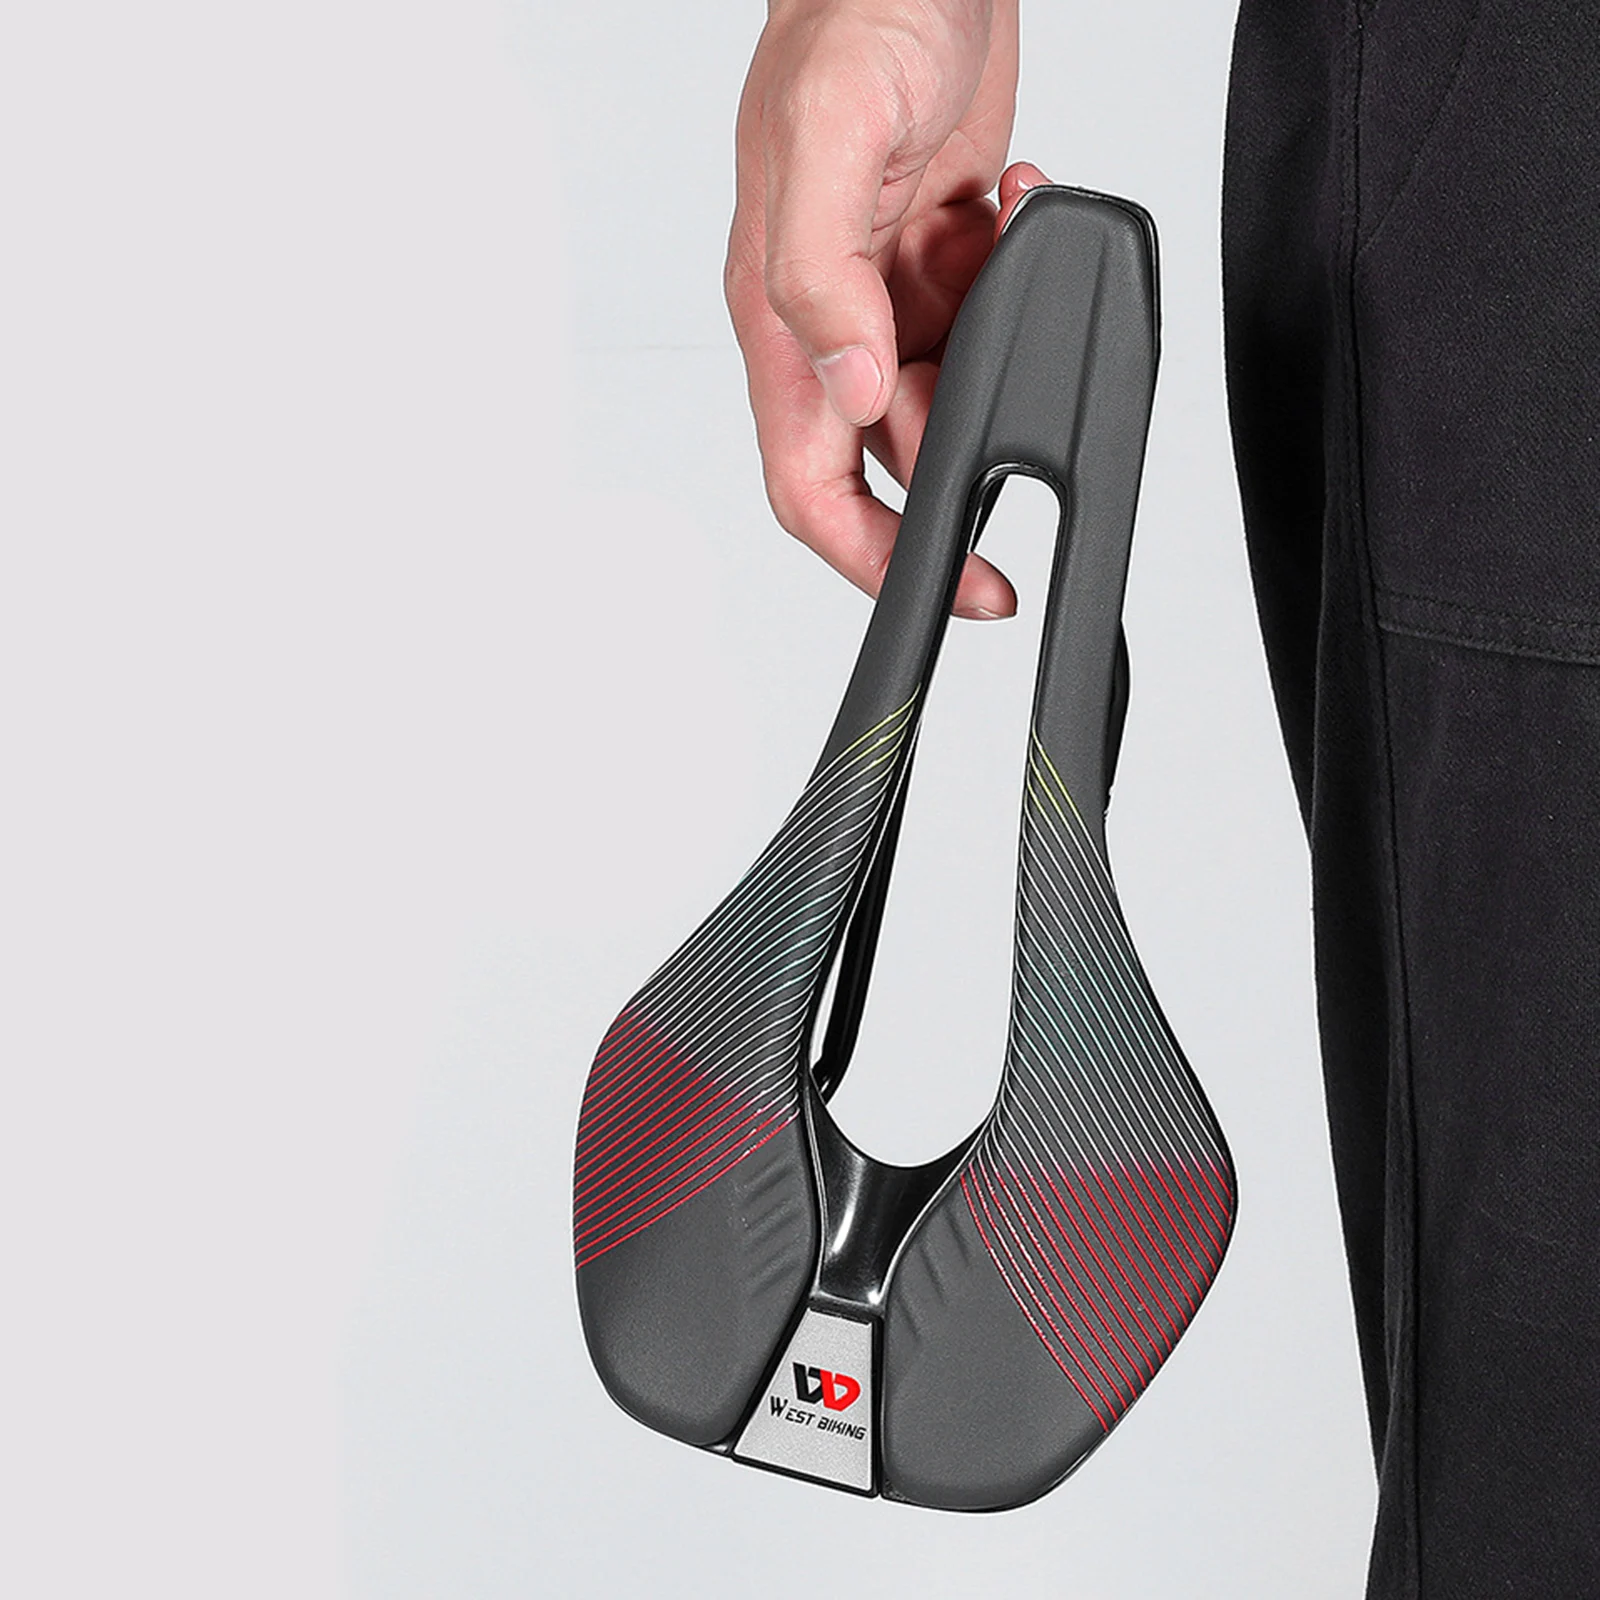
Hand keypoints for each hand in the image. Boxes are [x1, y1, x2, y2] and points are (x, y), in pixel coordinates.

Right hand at [726, 0, 1043, 619]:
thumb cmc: (851, 10)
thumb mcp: (829, 133)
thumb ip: (820, 274)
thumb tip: (849, 389)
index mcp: (781, 315)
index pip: (812, 486)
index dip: (877, 558)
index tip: (953, 590)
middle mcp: (829, 324)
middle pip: (887, 463)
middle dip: (958, 477)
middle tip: (1017, 477)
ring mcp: (885, 297)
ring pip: (944, 399)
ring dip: (998, 361)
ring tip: (1011, 260)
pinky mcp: (936, 263)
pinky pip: (982, 324)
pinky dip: (1016, 287)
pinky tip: (1017, 215)